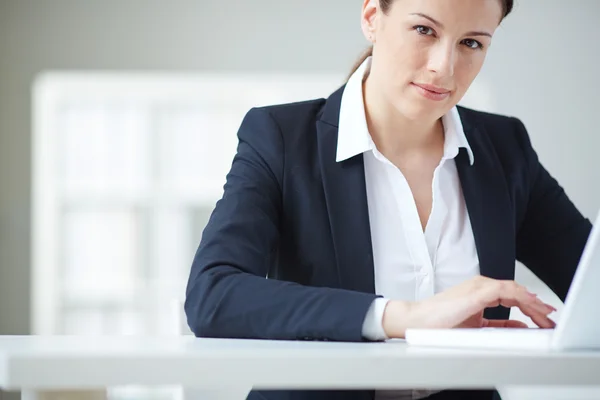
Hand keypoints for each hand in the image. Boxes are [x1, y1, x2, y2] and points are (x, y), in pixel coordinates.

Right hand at [382, 275, 556, 337]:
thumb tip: (518, 328)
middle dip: (536, 306)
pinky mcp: (476, 293)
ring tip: (545, 315)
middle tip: (550, 318)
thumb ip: (496, 326)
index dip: (529, 306)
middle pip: (516, 292)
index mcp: (479, 292)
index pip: (511, 296)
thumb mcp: (474, 327)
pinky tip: (530, 306)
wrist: (418, 321)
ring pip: (514, 290)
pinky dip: (520, 297)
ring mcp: (478, 287)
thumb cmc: (438, 324)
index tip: (543, 316)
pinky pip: (505, 291)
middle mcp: (480, 286)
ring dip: (532, 303)